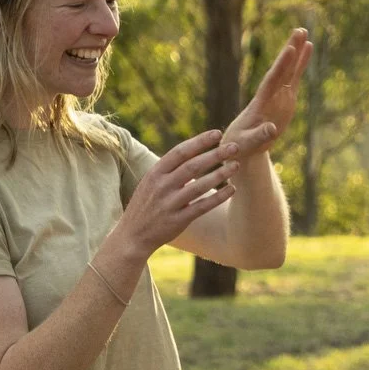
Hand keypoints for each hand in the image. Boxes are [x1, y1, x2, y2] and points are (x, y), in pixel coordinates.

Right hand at [108, 130, 244, 258]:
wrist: (132, 235)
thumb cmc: (147, 205)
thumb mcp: (151, 182)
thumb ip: (170, 169)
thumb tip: (196, 152)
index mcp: (155, 173)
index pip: (180, 152)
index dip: (199, 141)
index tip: (217, 134)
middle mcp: (161, 186)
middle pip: (192, 166)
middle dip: (215, 154)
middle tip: (235, 146)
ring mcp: (169, 204)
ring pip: (199, 186)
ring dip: (220, 174)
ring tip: (236, 165)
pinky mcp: (177, 220)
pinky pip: (202, 206)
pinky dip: (218, 197)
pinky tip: (232, 189)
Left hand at [226, 28, 311, 147]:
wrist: (241, 146)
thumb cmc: (240, 146)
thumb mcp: (248, 144)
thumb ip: (259, 136)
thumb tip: (272, 129)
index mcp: (260, 104)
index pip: (272, 81)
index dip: (281, 66)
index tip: (289, 50)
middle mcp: (269, 95)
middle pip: (281, 69)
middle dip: (290, 51)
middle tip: (299, 31)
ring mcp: (278, 95)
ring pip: (289, 70)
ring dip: (296, 52)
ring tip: (303, 32)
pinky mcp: (286, 99)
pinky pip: (295, 78)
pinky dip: (301, 63)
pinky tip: (308, 47)